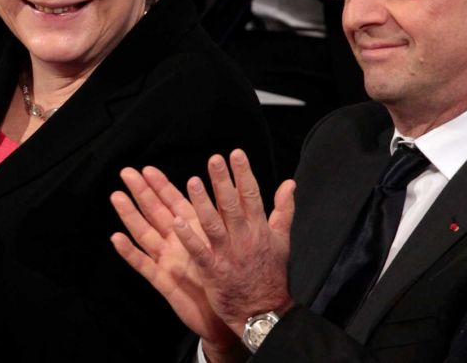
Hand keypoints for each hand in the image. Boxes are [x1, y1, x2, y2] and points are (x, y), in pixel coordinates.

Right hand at [110, 166, 238, 355]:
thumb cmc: (233, 279)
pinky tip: (117, 239)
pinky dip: (130, 252)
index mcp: (193, 232)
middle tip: (126, 172)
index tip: (148, 168)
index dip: (161, 185)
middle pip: (155, 213)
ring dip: (130, 216)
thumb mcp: (232, 243)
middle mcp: (176, 243)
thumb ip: (228, 217)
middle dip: (141, 192)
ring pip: (145, 233)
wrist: (236, 314)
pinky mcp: (164, 282)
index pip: (174, 203)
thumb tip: (235, 190)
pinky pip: (144, 266)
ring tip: (117, 197)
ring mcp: (168, 261)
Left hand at [175, 152, 294, 335]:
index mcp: (259, 229)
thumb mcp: (282, 240)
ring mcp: (228, 254)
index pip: (252, 195)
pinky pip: (200, 252)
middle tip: (214, 159)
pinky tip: (177, 222)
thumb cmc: (271, 274)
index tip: (236, 153)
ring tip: (193, 181)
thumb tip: (290, 183)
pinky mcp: (214, 271)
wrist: (264, 312)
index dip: (244, 173)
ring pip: (214, 225)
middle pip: (232, 205)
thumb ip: (283, 209)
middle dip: (223, 181)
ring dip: (203, 203)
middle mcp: (244, 238)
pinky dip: (189, 237)